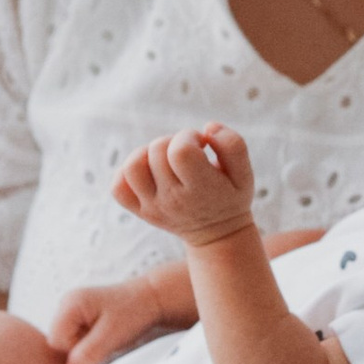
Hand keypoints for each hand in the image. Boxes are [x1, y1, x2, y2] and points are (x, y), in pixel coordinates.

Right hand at [46, 273, 181, 363]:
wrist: (150, 300)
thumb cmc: (134, 311)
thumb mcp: (112, 334)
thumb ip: (90, 352)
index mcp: (70, 304)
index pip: (55, 342)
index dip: (75, 351)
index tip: (98, 346)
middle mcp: (66, 306)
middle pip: (58, 344)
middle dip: (80, 351)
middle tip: (104, 343)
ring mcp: (71, 313)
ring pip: (67, 346)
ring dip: (86, 350)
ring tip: (107, 339)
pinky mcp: (79, 322)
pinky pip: (76, 343)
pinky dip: (90, 347)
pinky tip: (105, 339)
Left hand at [111, 123, 255, 246]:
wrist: (217, 235)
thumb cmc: (230, 196)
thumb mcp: (245, 173)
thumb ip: (232, 144)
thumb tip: (207, 128)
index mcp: (201, 189)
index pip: (181, 151)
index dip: (189, 136)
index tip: (200, 143)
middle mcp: (173, 200)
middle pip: (157, 151)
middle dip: (172, 141)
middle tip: (187, 153)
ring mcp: (153, 207)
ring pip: (132, 166)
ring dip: (147, 153)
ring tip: (164, 159)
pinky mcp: (140, 211)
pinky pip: (118, 187)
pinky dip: (127, 173)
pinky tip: (149, 172)